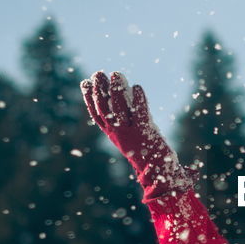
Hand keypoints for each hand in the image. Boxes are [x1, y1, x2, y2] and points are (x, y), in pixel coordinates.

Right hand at [81, 70, 195, 191]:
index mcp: (112, 134)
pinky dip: (138, 101)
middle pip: (105, 109)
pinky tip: (137, 87)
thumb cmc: (145, 150)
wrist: (158, 170)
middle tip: (98, 73)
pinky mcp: (146, 133)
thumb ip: (125, 117)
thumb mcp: (130, 134)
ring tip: (116, 74)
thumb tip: (124, 92)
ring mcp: (131, 134)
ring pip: (120, 110)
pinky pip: (140, 115)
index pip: (97, 114)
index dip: (89, 98)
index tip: (86, 82)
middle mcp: (118, 134)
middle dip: (100, 91)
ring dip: (117, 91)